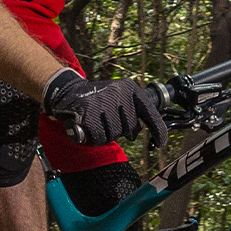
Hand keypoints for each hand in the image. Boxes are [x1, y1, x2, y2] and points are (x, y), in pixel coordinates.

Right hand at [41, 68, 168, 148]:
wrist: (68, 91)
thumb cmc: (98, 99)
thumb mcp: (119, 97)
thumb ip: (133, 111)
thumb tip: (141, 131)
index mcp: (129, 88)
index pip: (149, 111)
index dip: (157, 128)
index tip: (161, 142)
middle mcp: (118, 93)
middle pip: (130, 128)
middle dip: (120, 131)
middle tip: (108, 121)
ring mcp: (103, 102)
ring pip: (114, 134)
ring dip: (105, 134)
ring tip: (97, 122)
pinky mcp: (88, 113)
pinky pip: (99, 137)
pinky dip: (94, 137)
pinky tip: (89, 127)